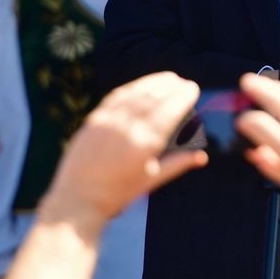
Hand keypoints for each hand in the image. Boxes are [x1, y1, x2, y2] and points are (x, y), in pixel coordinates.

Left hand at [38, 72, 207, 233]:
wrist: (77, 200)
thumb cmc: (116, 196)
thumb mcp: (150, 182)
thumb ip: (177, 164)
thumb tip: (202, 158)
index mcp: (144, 144)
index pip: (169, 111)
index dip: (183, 97)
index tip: (193, 88)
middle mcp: (127, 128)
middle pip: (154, 98)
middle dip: (171, 87)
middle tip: (183, 82)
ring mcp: (108, 121)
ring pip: (135, 93)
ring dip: (154, 83)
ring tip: (168, 78)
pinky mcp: (93, 120)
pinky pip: (116, 97)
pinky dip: (132, 89)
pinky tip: (141, 86)